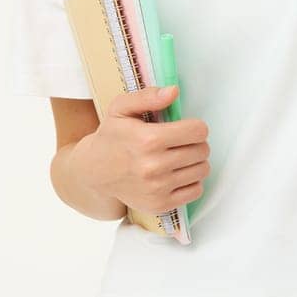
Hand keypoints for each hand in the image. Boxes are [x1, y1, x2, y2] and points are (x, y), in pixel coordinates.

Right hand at [75, 84, 209, 215]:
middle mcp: (154, 167)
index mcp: (148, 140)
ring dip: (195, 162)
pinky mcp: (160, 204)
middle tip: (181, 142)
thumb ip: (148, 96)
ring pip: (202, 170)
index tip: (185, 128)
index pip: (198, 131)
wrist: (94, 173)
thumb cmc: (111, 137)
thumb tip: (173, 91)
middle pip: (202, 151)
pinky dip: (192, 181)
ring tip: (179, 157)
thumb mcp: (120, 108)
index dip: (195, 126)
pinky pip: (196, 191)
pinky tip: (177, 174)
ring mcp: (157, 189)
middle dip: (196, 143)